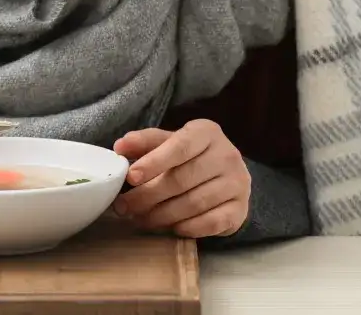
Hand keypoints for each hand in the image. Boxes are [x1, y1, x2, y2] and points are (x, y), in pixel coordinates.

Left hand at [111, 120, 250, 237]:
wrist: (226, 176)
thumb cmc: (190, 157)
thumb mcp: (168, 143)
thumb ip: (144, 143)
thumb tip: (120, 147)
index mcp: (207, 133)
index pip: (180, 146)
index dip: (154, 162)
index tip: (130, 177)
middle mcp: (227, 155)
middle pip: (183, 179)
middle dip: (148, 195)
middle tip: (125, 207)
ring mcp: (237, 183)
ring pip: (194, 203)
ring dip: (162, 215)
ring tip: (140, 219)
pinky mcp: (241, 209)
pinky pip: (212, 222)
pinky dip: (188, 227)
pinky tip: (171, 227)